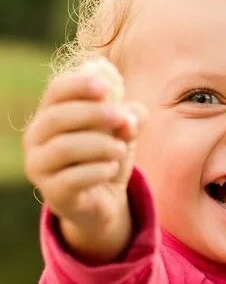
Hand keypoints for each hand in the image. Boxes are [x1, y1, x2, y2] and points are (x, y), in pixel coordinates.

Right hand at [23, 69, 145, 256]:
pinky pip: (72, 179)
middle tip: (122, 119)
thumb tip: (130, 117)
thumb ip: (130, 117)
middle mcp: (36, 138)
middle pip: (57, 117)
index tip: (106, 87)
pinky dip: (98, 170)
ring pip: (63, 148)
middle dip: (94, 114)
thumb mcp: (124, 132)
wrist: (105, 199)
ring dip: (99, 145)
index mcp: (52, 114)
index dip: (79, 84)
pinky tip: (111, 169)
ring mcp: (40, 166)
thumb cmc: (108, 155)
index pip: (57, 90)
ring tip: (120, 149)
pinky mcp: (52, 192)